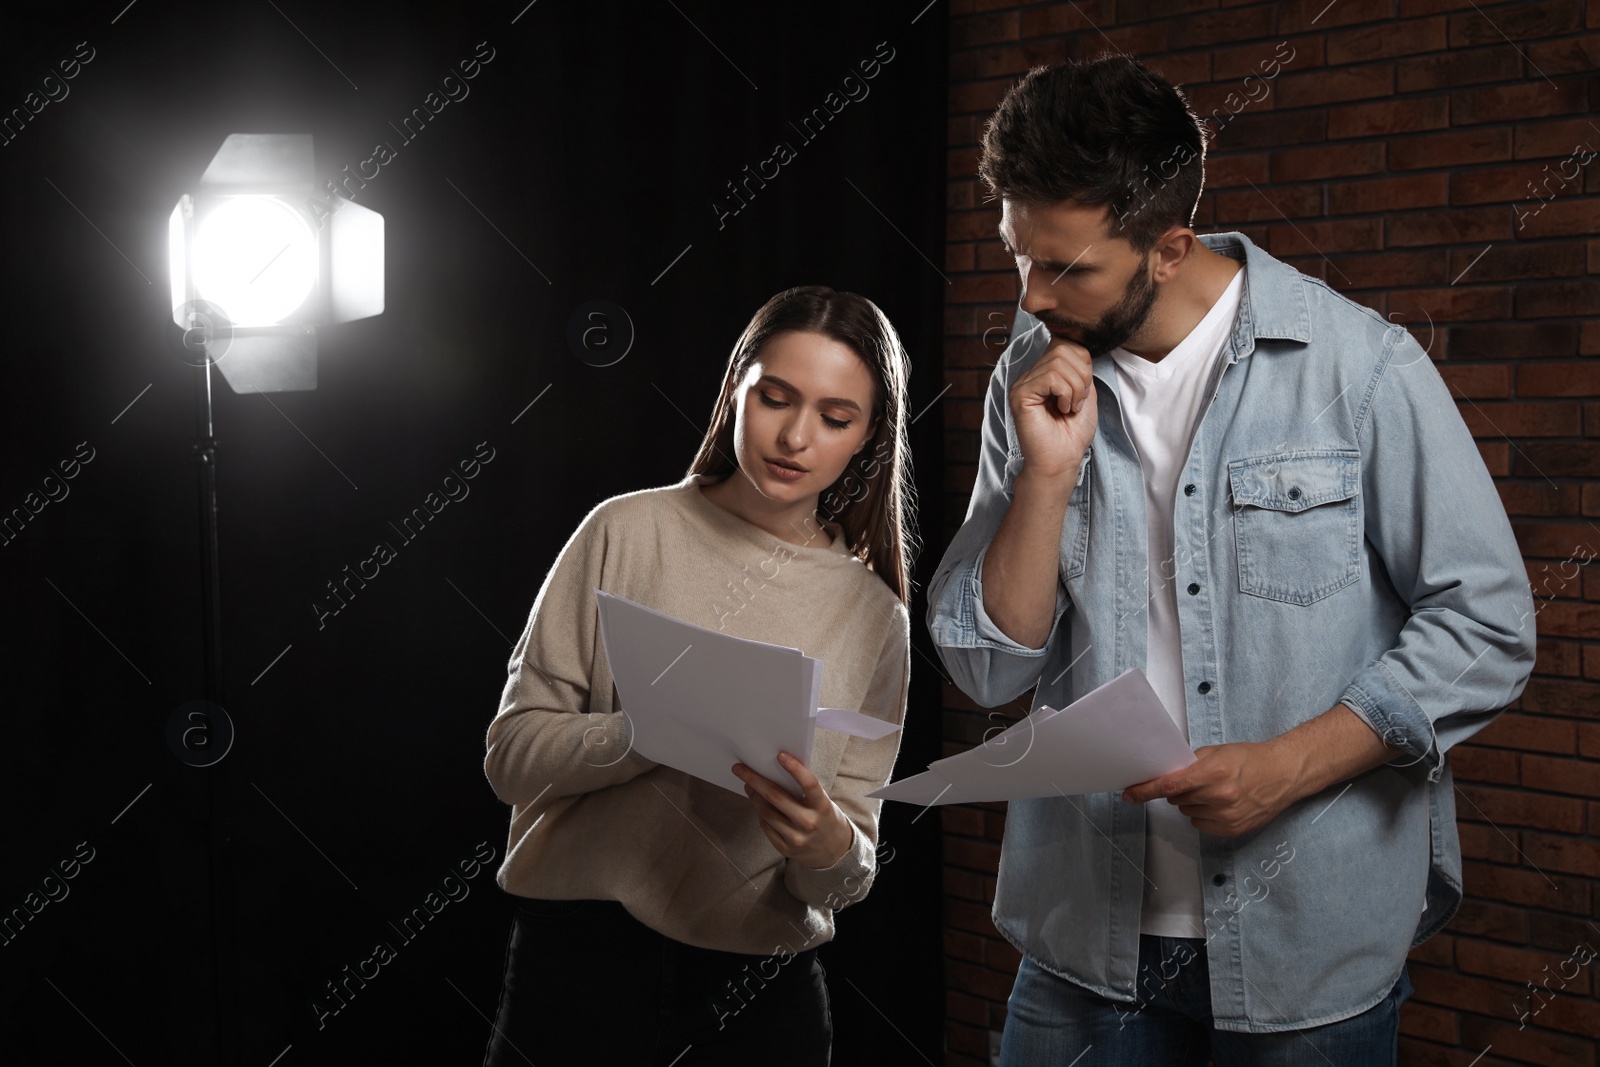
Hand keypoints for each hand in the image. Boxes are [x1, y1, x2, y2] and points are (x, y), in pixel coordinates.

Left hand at [732, 752, 853, 868]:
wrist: (835, 851)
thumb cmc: (825, 817)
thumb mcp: (822, 801)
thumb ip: (803, 789)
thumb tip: (774, 770)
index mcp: (822, 807)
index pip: (809, 784)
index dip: (795, 768)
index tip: (780, 755)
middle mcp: (809, 822)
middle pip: (776, 797)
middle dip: (755, 780)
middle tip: (740, 768)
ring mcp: (797, 838)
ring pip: (766, 812)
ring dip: (754, 796)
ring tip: (748, 785)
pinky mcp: (786, 849)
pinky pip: (766, 826)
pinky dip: (760, 813)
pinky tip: (758, 804)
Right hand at [1009, 336, 1097, 480]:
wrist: (1060, 462)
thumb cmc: (1071, 435)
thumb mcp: (1085, 395)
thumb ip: (1081, 371)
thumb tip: (1080, 351)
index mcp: (1044, 374)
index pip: (1066, 344)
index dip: (1084, 364)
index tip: (1082, 393)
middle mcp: (1031, 376)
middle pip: (1063, 348)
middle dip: (1081, 375)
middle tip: (1078, 401)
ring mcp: (1023, 384)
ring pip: (1058, 362)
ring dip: (1075, 387)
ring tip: (1070, 408)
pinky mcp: (1021, 395)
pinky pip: (1050, 377)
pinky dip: (1065, 393)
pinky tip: (1062, 409)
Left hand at [1121, 740, 1304, 836]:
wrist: (1283, 774)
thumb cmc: (1251, 759)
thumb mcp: (1217, 752)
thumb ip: (1189, 764)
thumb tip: (1165, 775)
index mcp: (1214, 773)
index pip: (1170, 785)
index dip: (1145, 791)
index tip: (1129, 794)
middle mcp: (1220, 796)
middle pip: (1177, 799)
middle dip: (1178, 790)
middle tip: (1196, 781)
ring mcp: (1227, 816)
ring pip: (1187, 812)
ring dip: (1192, 802)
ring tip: (1214, 791)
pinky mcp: (1232, 829)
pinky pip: (1200, 824)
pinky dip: (1203, 814)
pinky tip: (1220, 804)